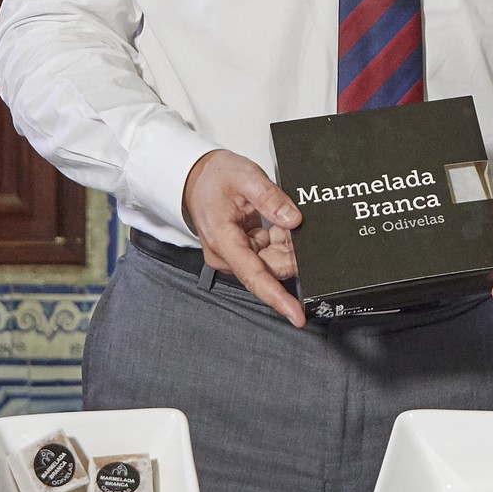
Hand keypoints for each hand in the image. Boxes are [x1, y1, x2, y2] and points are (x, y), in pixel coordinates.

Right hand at [180, 149, 306, 327]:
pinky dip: (278, 239)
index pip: (255, 277)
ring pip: (272, 261)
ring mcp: (233, 255)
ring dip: (284, 243)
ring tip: (281, 215)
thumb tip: (293, 220)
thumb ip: (271, 199)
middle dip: (290, 251)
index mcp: (223, 241)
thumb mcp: (245, 177)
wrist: (195, 176)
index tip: (297, 315)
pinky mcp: (240, 251)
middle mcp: (227, 255)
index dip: (278, 298)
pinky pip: (268, 253)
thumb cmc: (213, 177)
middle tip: (296, 222)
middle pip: (270, 269)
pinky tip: (278, 223)